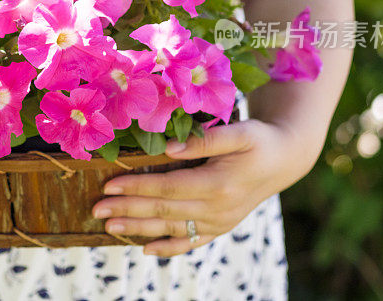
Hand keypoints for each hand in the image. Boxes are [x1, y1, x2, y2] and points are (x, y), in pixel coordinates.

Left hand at [92, 118, 318, 256]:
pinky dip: (168, 248)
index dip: (137, 186)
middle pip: (164, 210)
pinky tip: (146, 249)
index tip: (109, 185)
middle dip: (127, 209)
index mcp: (219, 183)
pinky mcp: (221, 227)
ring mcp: (219, 221)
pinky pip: (191, 242)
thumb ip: (204, 140)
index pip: (168, 187)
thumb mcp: (238, 132)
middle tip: (96, 209)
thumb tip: (167, 147)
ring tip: (109, 226)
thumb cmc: (259, 140)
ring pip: (172, 228)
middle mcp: (218, 208)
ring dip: (138, 228)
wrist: (285, 160)